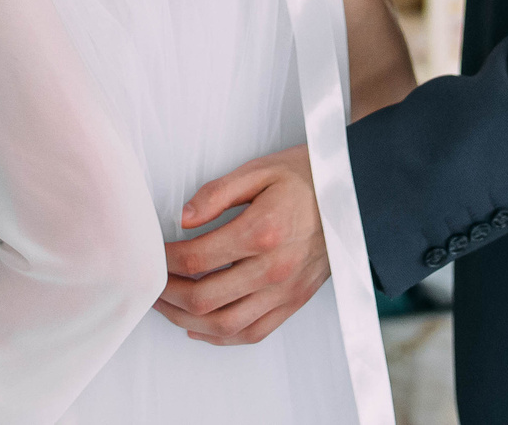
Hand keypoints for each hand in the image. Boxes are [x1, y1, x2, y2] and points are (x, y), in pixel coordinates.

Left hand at [155, 143, 328, 344]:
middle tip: (151, 284)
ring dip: (187, 321)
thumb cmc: (305, 177)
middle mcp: (273, 269)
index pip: (196, 259)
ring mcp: (285, 291)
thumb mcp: (258, 170)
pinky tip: (199, 327)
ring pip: (225, 325)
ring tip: (167, 306)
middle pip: (204, 299)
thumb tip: (183, 219)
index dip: (165, 261)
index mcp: (262, 232)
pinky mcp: (294, 303)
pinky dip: (221, 337)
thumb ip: (216, 193)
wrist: (356, 194)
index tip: (153, 254)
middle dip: (168, 295)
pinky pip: (252, 333)